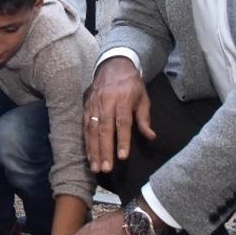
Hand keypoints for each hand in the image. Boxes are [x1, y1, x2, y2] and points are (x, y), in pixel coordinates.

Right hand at [84, 57, 154, 172]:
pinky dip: (86, 141)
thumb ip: (144, 118)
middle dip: (104, 150)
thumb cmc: (131, 85)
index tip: (123, 157)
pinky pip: (85, 126)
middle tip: (106, 169)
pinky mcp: (86, 106)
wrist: (113, 65)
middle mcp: (106, 103)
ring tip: (95, 166)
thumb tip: (151, 136)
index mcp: (122, 100)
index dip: (122, 140)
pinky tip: (88, 155)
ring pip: (92, 129)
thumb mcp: (143, 98)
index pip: (122, 123)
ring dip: (92, 149)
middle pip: (104, 129)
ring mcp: (94, 104)